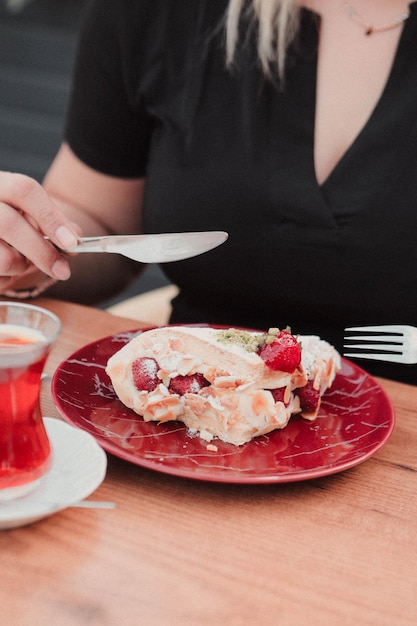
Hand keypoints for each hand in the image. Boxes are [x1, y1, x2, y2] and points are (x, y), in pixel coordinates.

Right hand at [0, 172, 79, 293]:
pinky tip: (6, 270)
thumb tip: (75, 237)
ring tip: (21, 261)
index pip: (25, 190)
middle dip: (42, 252)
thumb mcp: (30, 214)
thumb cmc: (12, 221)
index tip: (72, 243)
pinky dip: (6, 279)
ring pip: (2, 257)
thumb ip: (54, 222)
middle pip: (10, 224)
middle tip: (64, 271)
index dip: (51, 218)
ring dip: (21, 267)